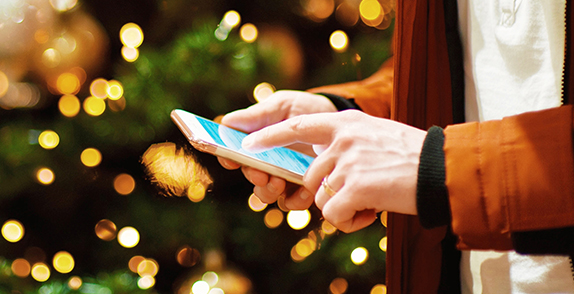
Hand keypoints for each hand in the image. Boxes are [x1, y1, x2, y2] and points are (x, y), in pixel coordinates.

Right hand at [218, 90, 336, 207]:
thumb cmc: (306, 109)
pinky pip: (293, 202)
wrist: (338, 121)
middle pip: (250, 176)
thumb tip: (226, 122)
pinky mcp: (303, 189)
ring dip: (269, 191)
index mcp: (255, 142)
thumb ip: (258, 115)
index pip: (233, 154)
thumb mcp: (283, 105)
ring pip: (267, 194)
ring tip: (279, 183)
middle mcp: (266, 162)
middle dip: (253, 177)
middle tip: (261, 174)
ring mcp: (283, 177)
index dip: (227, 159)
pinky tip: (305, 189)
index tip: (231, 160)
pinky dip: (296, 199)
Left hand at [242, 110, 425, 232]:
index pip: (298, 124)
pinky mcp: (354, 186)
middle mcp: (343, 139)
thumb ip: (348, 147)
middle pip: (311, 177)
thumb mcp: (377, 138)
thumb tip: (323, 175)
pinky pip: (333, 216)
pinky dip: (350, 222)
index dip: (271, 136)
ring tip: (372, 203)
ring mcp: (347, 162)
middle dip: (330, 194)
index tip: (249, 144)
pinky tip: (372, 213)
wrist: (443, 169)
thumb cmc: (413, 158)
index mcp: (347, 123)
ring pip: (321, 199)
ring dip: (343, 209)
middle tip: (361, 196)